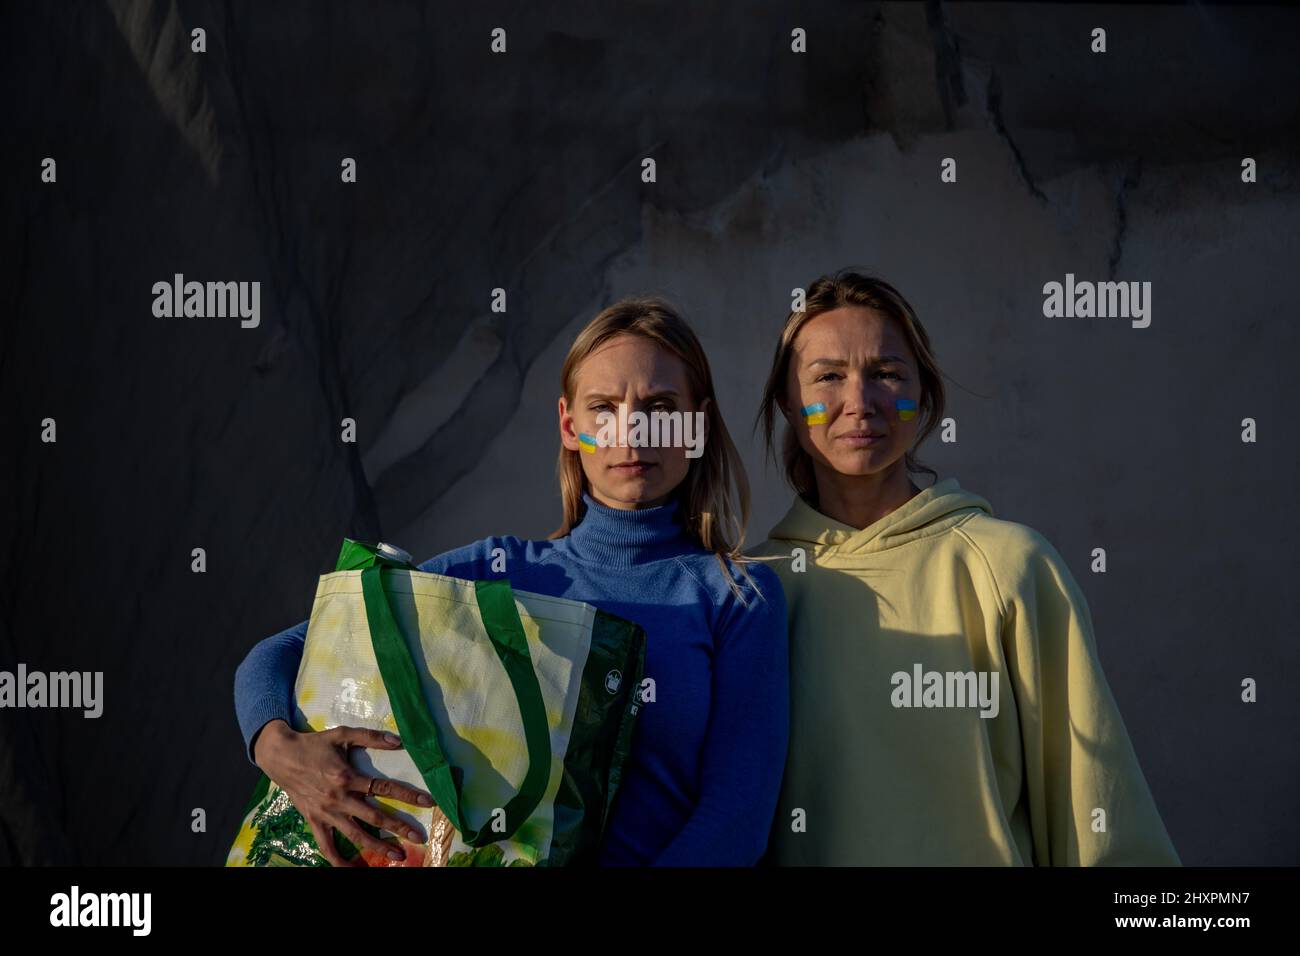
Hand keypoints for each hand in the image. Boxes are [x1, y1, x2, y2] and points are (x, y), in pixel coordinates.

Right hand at [252, 719, 434, 866]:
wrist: (280, 756)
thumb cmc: (314, 744)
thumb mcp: (342, 734)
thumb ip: (370, 737)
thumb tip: (397, 741)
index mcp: (347, 777)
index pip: (384, 788)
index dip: (407, 795)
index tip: (428, 802)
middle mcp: (339, 799)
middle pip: (374, 817)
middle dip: (398, 828)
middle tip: (418, 837)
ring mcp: (326, 813)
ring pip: (355, 835)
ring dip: (377, 847)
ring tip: (397, 856)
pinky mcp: (314, 821)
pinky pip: (327, 846)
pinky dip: (338, 861)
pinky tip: (352, 870)